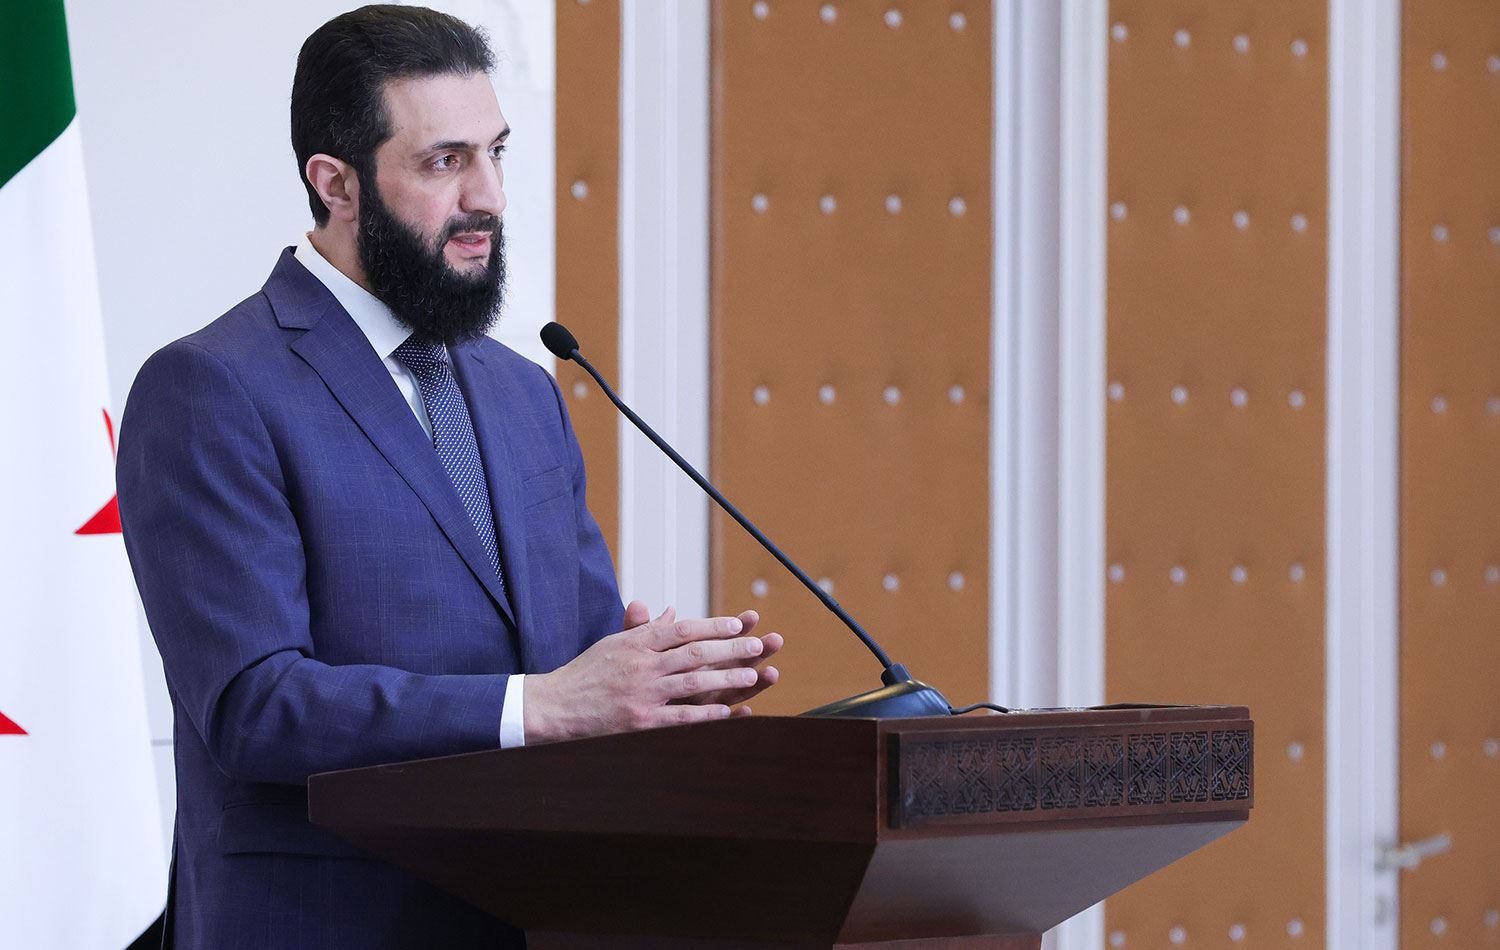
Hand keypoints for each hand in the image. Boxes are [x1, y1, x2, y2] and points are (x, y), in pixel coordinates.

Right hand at [523, 603, 767, 742]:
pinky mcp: (641, 722)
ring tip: (752, 674)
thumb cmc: (586, 673)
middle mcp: (642, 665)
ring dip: (726, 677)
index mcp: (636, 643)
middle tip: (758, 645)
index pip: (682, 629)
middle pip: (695, 652)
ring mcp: (642, 694)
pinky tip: (728, 710)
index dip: (713, 625)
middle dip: (731, 648)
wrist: (554, 707)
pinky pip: (680, 716)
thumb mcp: (614, 643)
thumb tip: (672, 612)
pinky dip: (706, 713)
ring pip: (693, 681)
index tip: (739, 623)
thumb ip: (645, 629)